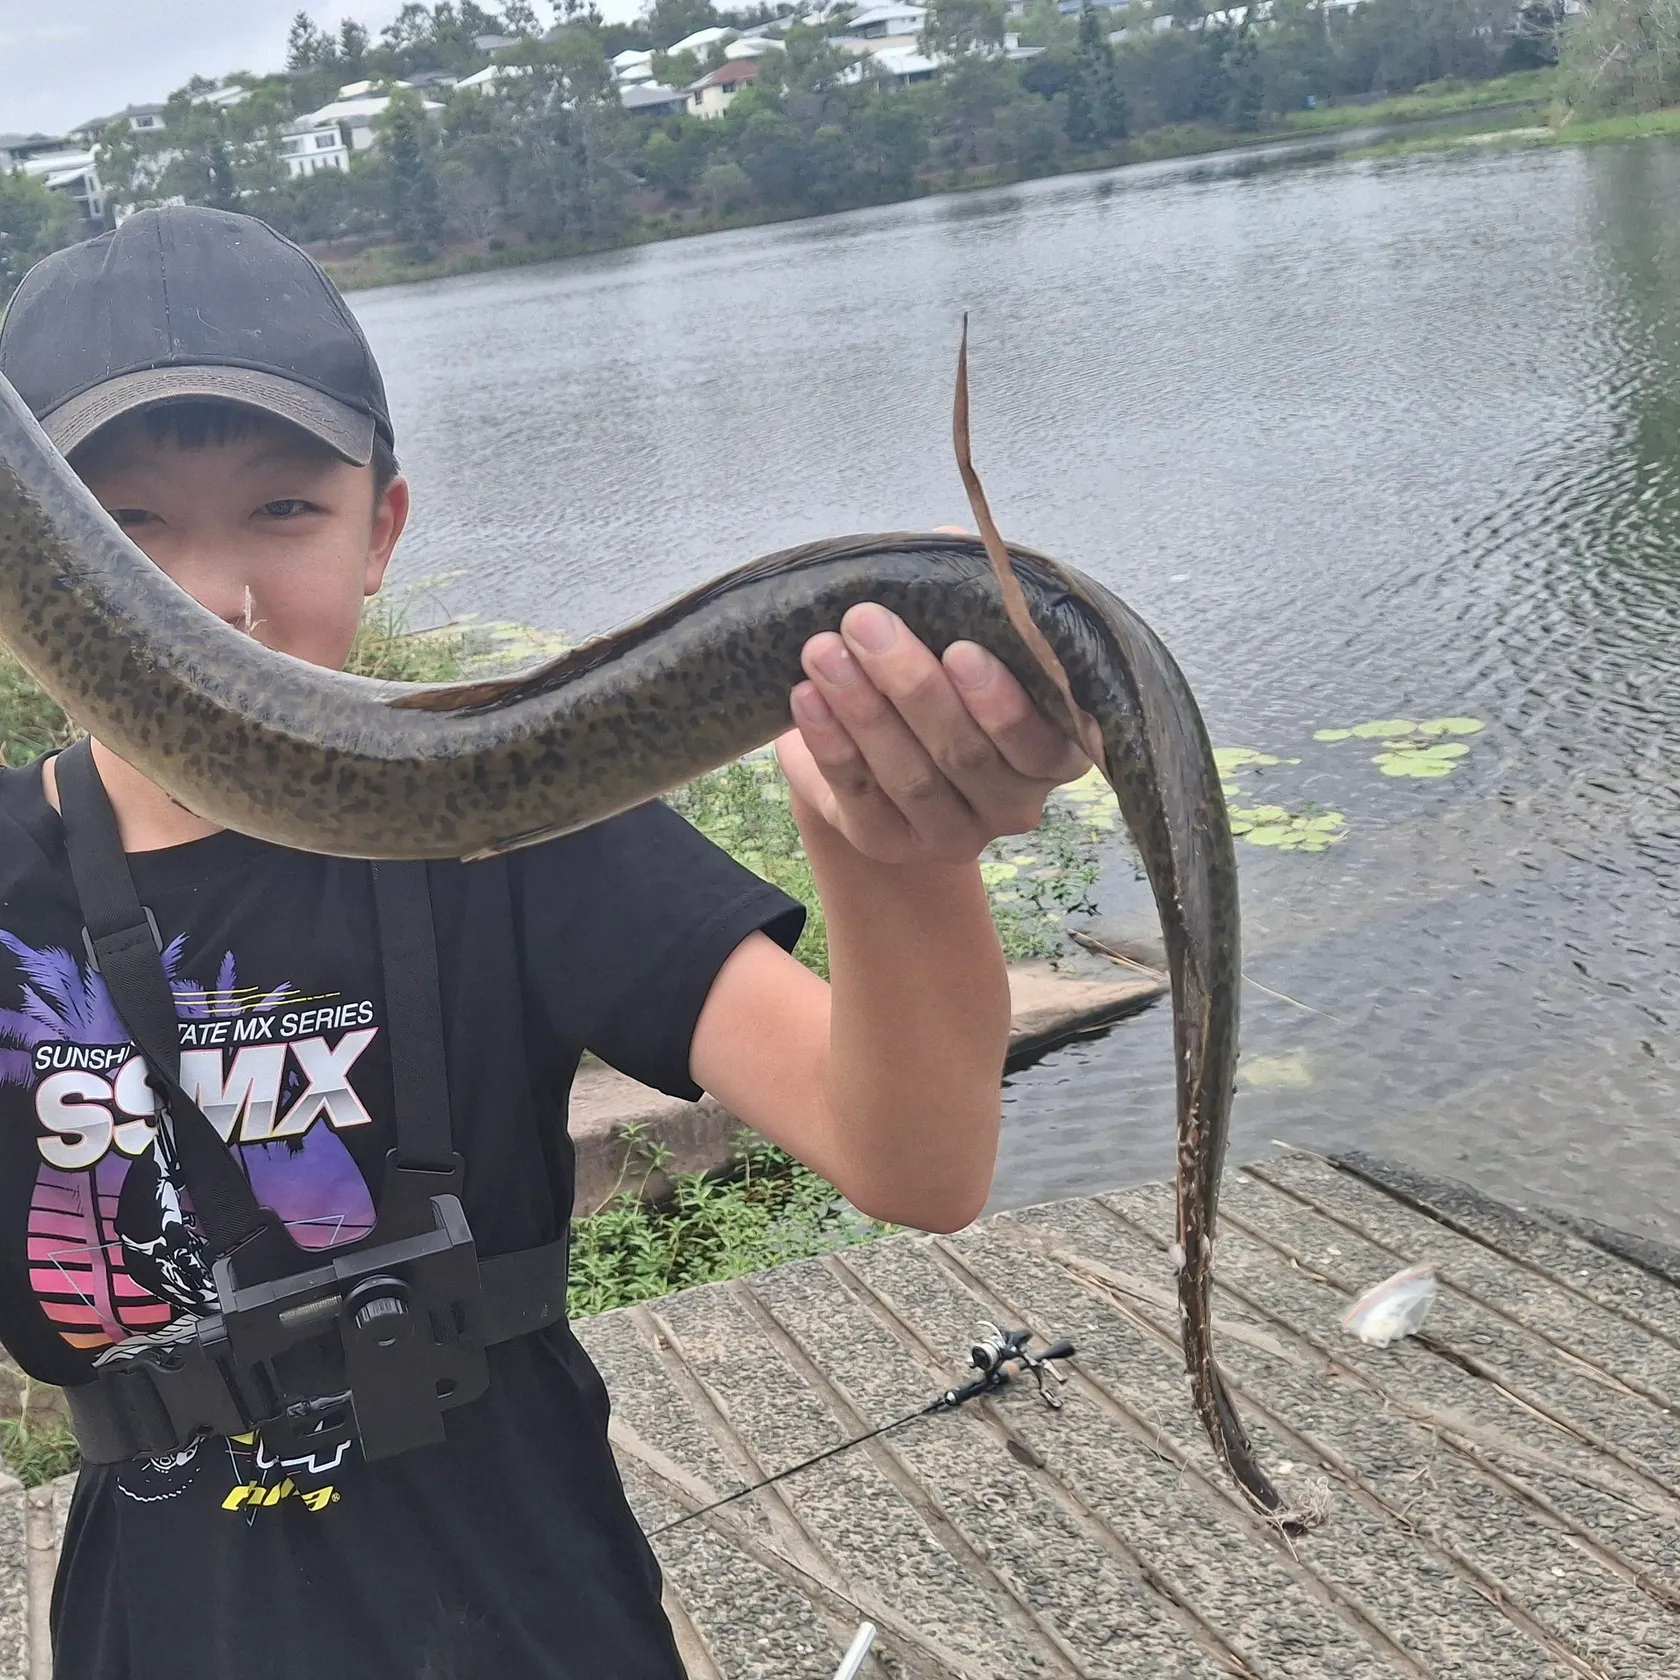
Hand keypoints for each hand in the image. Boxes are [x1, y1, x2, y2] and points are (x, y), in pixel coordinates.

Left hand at [775, 594, 1091, 867]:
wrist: (878, 748)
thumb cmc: (938, 677)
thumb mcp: (958, 628)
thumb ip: (968, 588)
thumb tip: (950, 537)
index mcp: (1053, 751)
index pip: (1041, 740)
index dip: (1003, 701)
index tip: (962, 648)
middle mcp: (1014, 803)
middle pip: (966, 755)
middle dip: (912, 686)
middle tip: (865, 621)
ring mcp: (953, 834)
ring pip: (911, 779)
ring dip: (863, 710)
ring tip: (821, 651)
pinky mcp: (889, 844)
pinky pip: (858, 799)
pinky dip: (830, 746)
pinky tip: (806, 699)